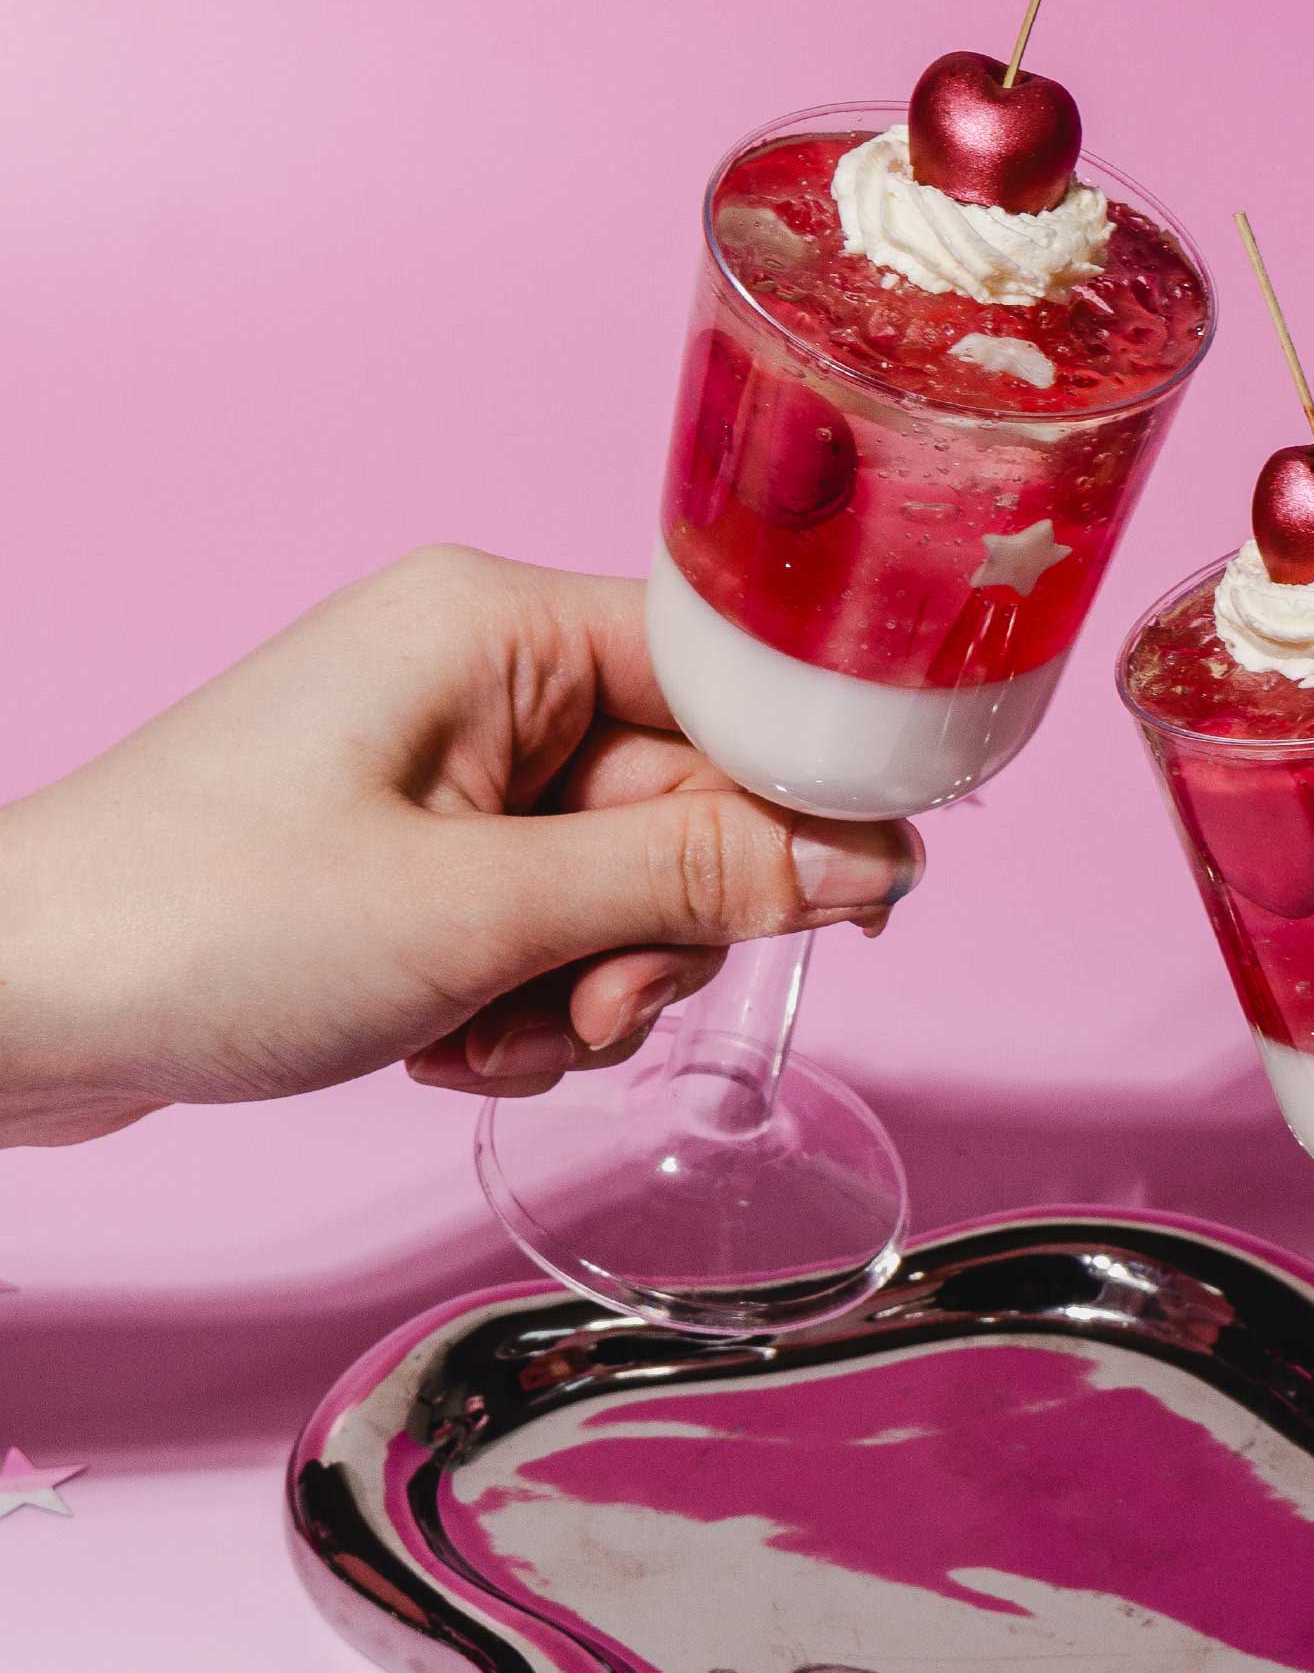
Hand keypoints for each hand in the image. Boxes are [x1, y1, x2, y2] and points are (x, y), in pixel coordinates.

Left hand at [0, 546, 921, 1147]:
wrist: (17, 1009)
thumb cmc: (205, 920)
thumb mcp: (481, 909)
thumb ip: (692, 883)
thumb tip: (869, 865)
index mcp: (498, 629)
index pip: (733, 682)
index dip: (810, 793)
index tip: (866, 901)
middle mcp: (488, 683)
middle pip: (691, 807)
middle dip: (657, 935)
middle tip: (583, 1007)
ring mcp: (456, 775)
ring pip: (632, 890)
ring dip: (588, 990)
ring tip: (482, 1034)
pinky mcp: (428, 858)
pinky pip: (557, 931)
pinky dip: (526, 1008)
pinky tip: (444, 1042)